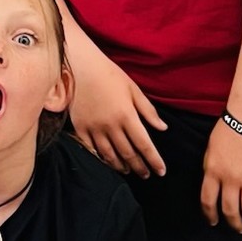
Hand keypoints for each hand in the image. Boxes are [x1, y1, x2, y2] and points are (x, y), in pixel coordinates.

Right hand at [69, 43, 165, 179]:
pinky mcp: (80, 127)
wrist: (79, 66)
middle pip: (128, 154)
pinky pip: (91, 149)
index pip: (145, 145)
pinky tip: (107, 162)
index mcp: (127, 115)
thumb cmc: (109, 74)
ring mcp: (94, 128)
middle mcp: (111, 125)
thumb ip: (148, 110)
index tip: (161, 171)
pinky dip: (101, 158)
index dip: (154, 160)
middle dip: (139, 167)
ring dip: (121, 166)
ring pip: (110, 155)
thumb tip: (162, 128)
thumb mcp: (133, 88)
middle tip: (146, 174)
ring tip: (128, 171)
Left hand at [202, 115, 241, 231]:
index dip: (210, 215)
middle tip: (237, 227)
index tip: (213, 222)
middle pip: (230, 210)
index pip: (208, 201)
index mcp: (212, 171)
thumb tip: (213, 186)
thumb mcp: (211, 149)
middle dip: (233, 223)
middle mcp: (229, 178)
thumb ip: (211, 169)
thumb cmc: (230, 127)